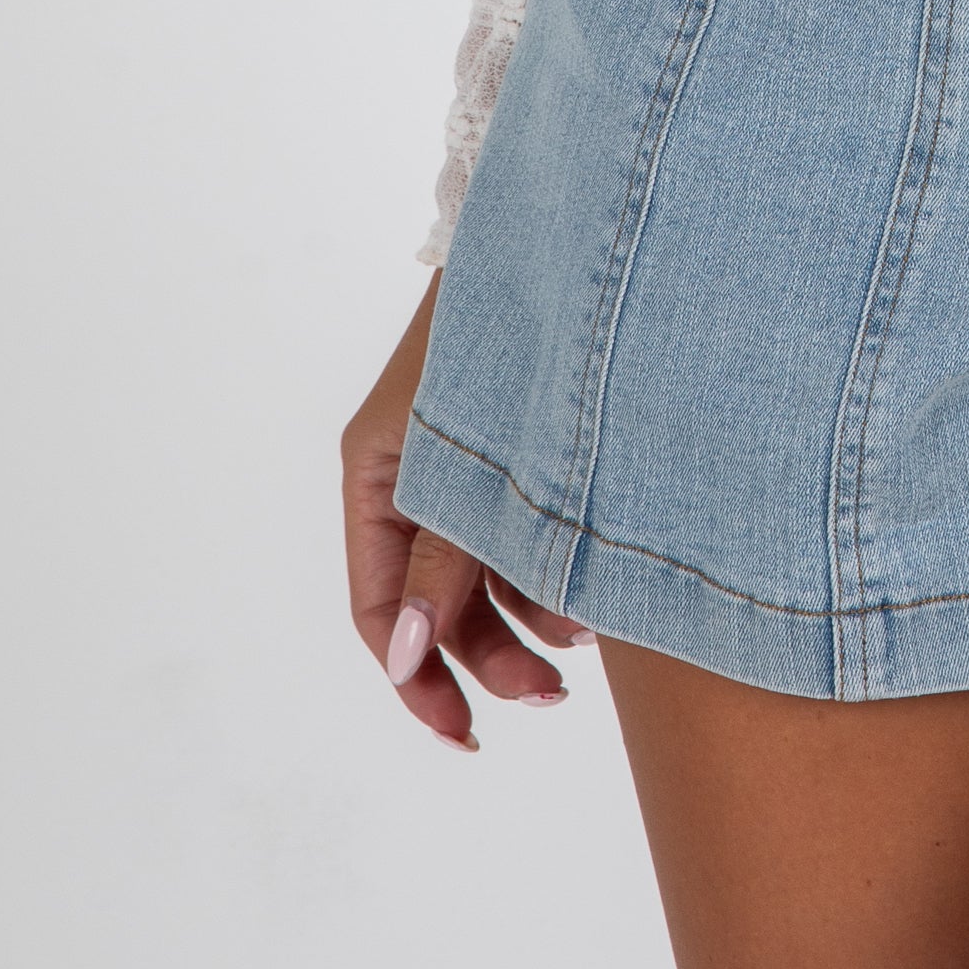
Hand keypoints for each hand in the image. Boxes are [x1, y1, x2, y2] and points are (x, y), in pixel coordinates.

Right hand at [342, 277, 588, 750]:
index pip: (377, 608)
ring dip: (530, 617)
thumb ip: (439, 559)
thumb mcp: (461, 458)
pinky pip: (516, 533)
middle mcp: (412, 476)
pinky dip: (548, 568)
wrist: (565, 236)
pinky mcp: (513, 448)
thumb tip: (407, 659)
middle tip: (554, 694)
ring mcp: (463, 463)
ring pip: (483, 573)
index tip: (464, 733)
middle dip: (489, 656)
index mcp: (374, 475)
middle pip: (434, 602)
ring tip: (590, 632)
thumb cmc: (500, 333)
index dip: (416, 680)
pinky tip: (594, 591)